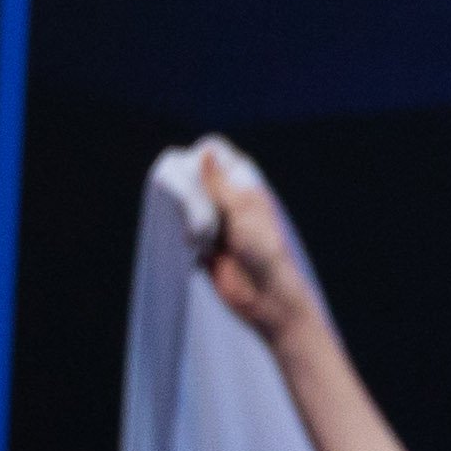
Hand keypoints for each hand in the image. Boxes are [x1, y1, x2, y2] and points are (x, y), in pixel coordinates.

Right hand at [185, 145, 319, 350]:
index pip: (219, 159)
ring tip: (197, 231)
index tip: (189, 168)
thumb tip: (204, 153)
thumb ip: (219, 184)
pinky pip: (185, 234)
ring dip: (185, 215)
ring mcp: (217, 224)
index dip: (202, 158)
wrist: (267, 298)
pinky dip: (183, 237)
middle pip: (198, 181)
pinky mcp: (205, 247)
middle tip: (194, 207)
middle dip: (189, 190)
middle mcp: (230, 203)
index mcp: (245, 188)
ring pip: (189, 207)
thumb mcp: (241, 211)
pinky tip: (191, 244)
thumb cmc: (264, 251)